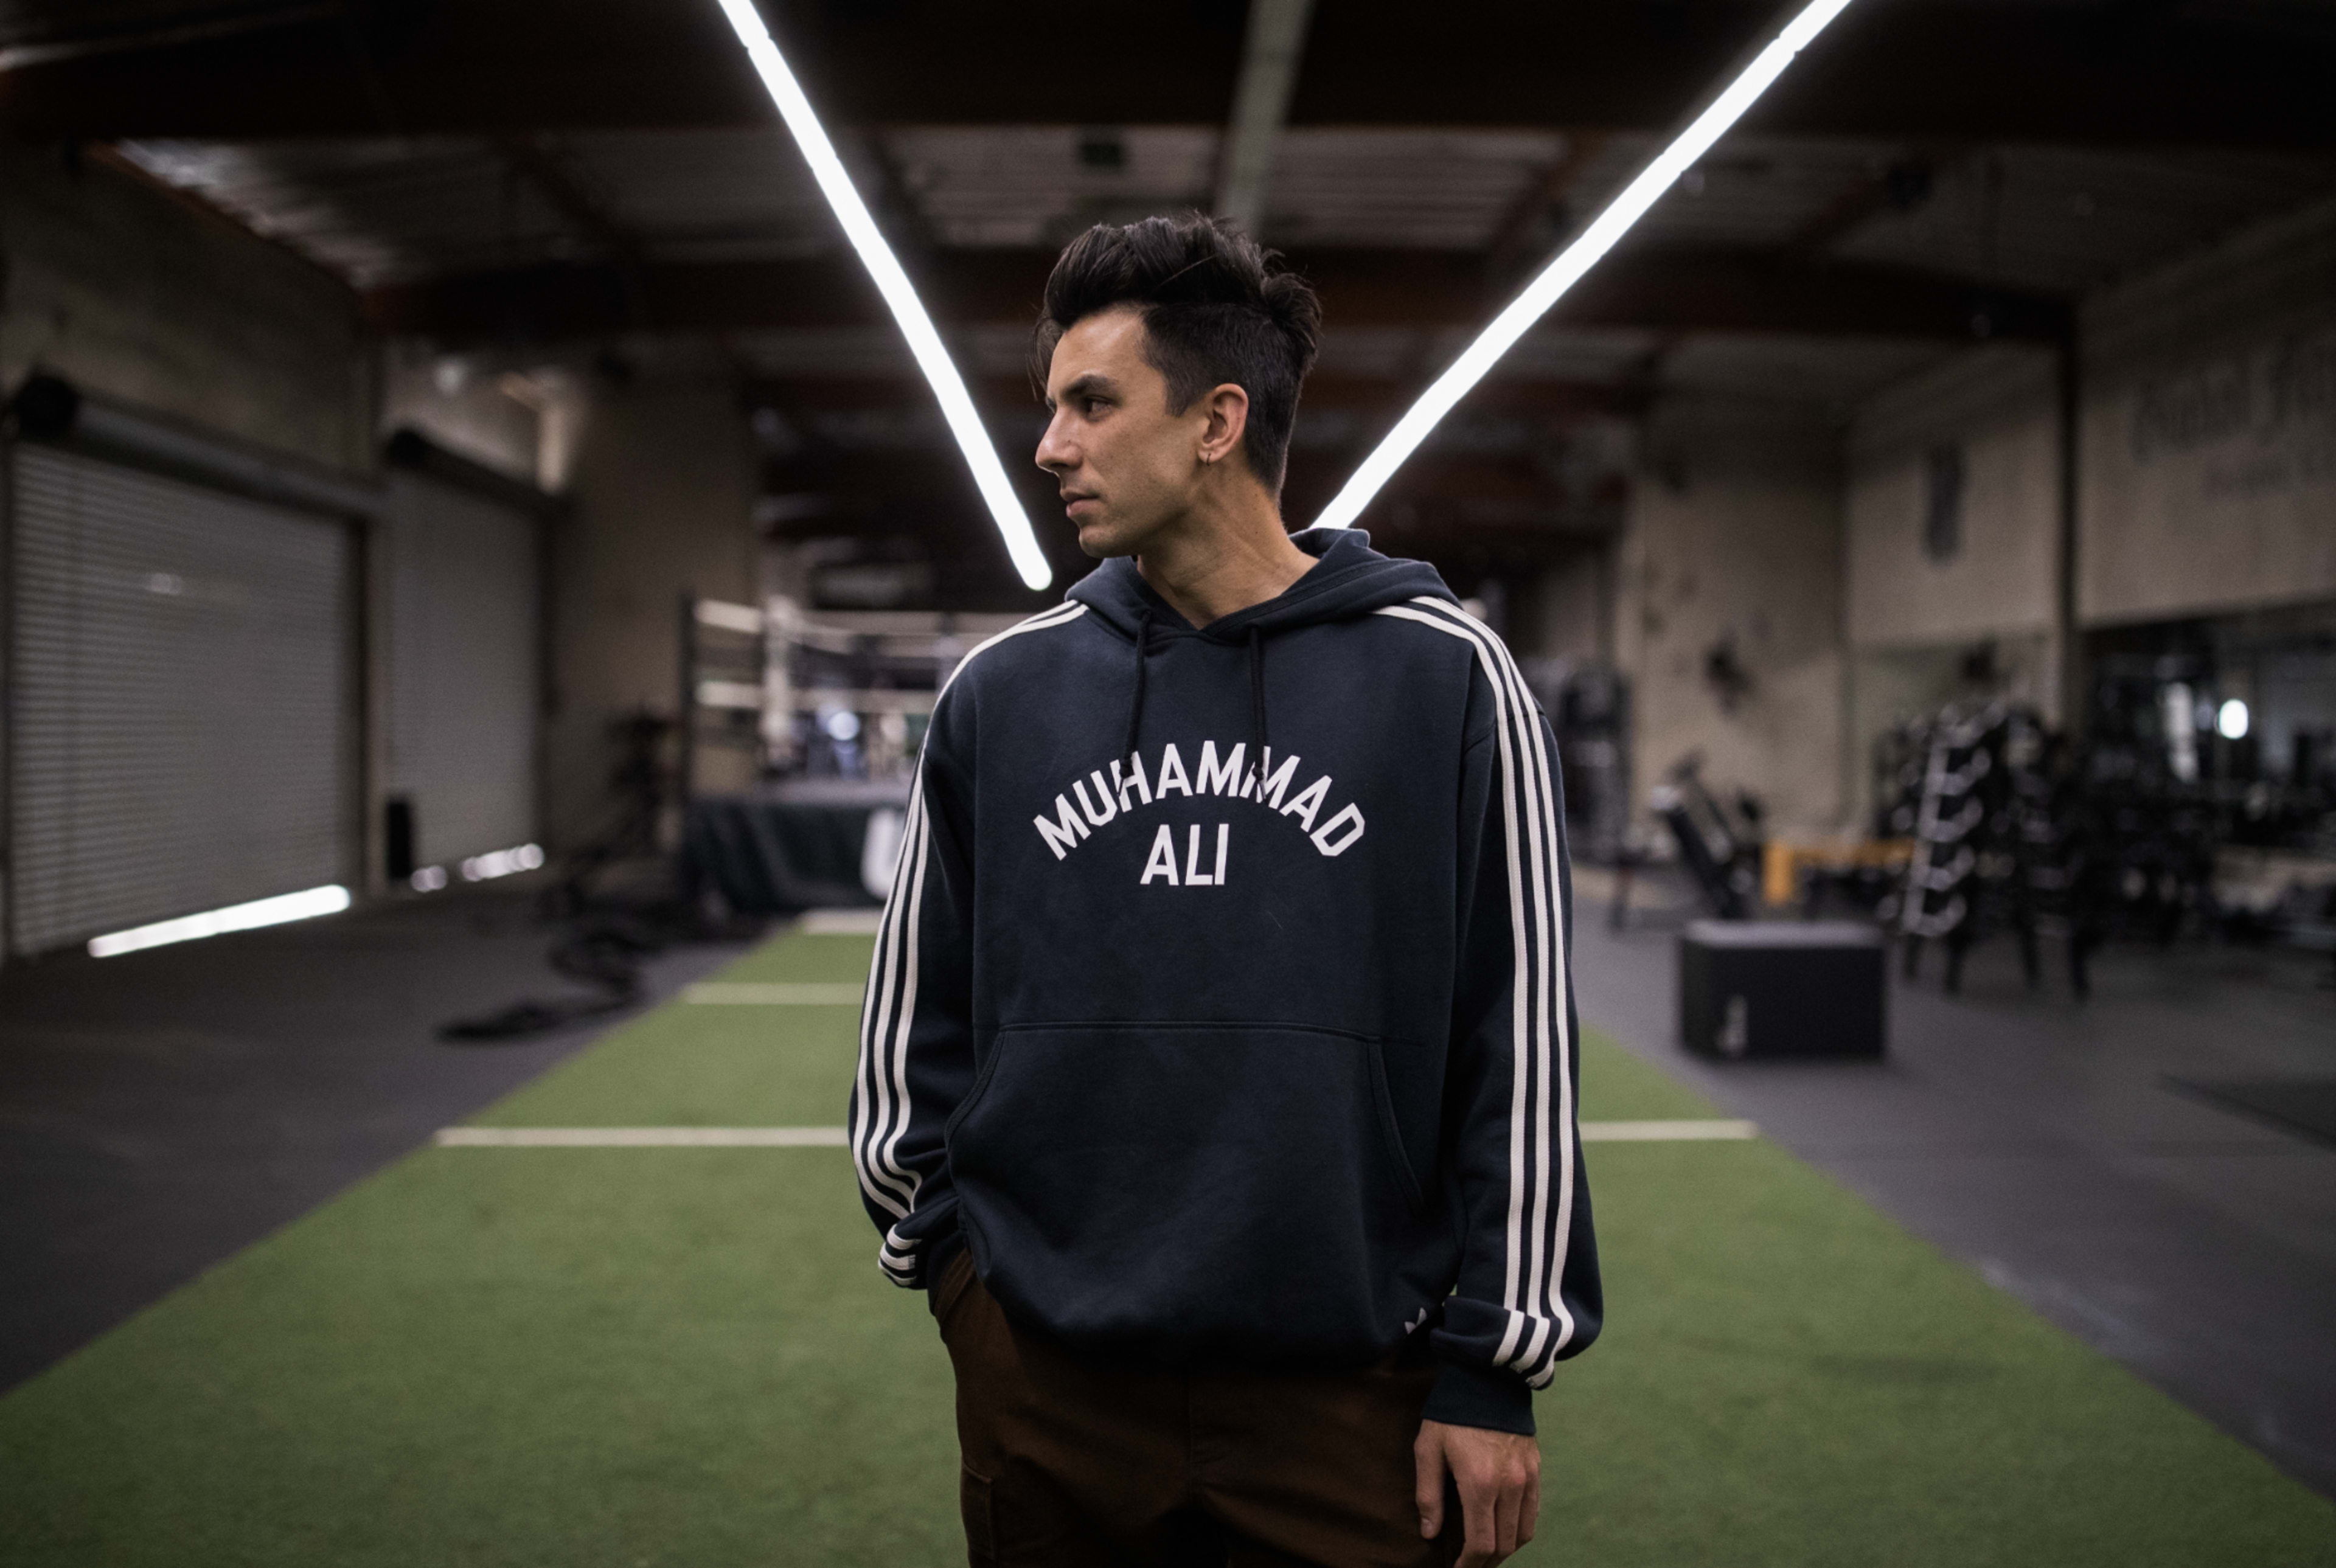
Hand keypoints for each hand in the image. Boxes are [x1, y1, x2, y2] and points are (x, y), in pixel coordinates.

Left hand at [1414, 1418, 1538, 1565]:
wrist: (1487, 1379)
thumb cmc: (1451, 1415)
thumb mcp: (1428, 1450)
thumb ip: (1429, 1495)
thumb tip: (1430, 1533)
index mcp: (1479, 1484)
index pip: (1481, 1543)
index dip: (1469, 1564)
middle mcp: (1509, 1486)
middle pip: (1505, 1545)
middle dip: (1486, 1562)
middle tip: (1469, 1565)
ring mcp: (1527, 1478)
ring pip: (1523, 1533)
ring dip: (1505, 1550)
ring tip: (1486, 1553)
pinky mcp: (1536, 1469)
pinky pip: (1533, 1512)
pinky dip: (1521, 1530)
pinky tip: (1505, 1531)